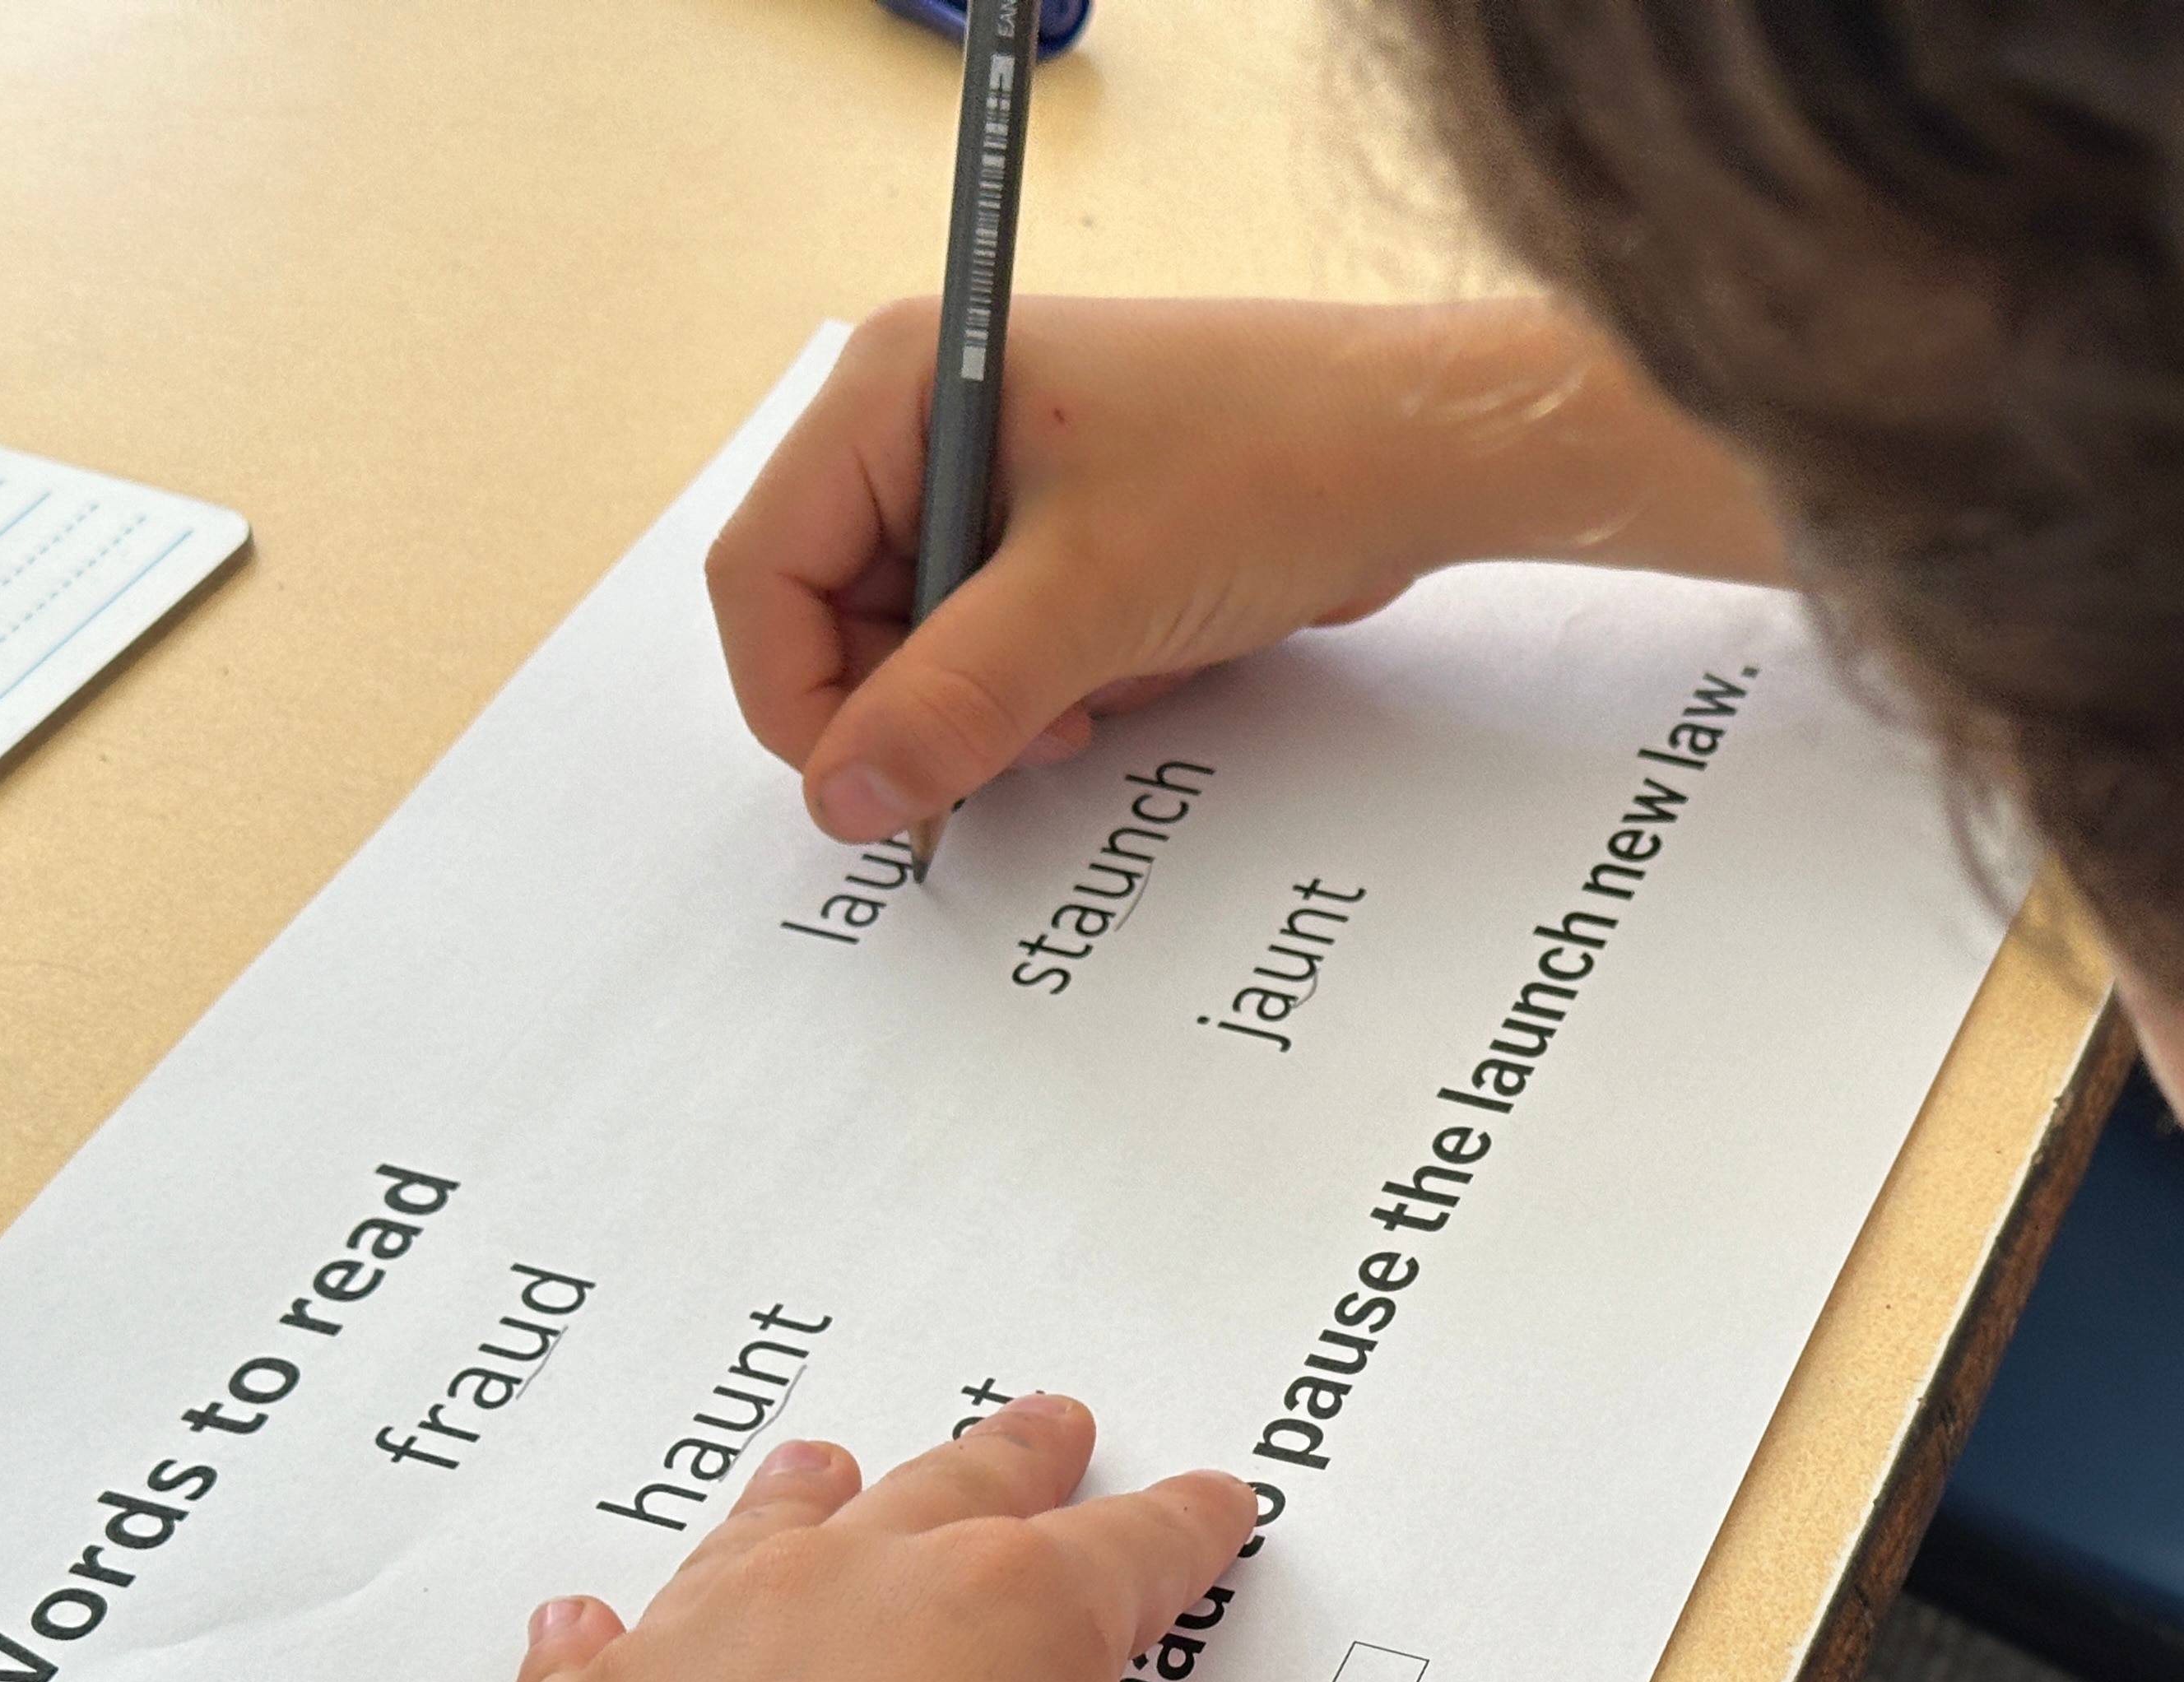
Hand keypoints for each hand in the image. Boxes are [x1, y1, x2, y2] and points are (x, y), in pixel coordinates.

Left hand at [335, 1395, 1544, 1681]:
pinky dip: (594, 1643)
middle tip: (1048, 1423)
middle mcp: (850, 1598)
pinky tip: (585, 1623)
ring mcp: (696, 1664)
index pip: (1138, 1548)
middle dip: (1014, 1461)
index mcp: (1015, 1618)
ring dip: (809, 1501)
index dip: (1189, 1527)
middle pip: (953, 1493)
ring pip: (765, 1540)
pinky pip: (583, 1669)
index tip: (1212, 1503)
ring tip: (827, 1465)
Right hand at [705, 295, 1789, 845]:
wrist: (1418, 453)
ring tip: (1117, 677)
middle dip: (935, 699)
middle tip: (1036, 733)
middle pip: (842, 616)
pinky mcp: (1066, 530)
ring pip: (934, 647)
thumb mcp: (1091, 600)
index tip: (871, 791)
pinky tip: (1152, 656)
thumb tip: (842, 796)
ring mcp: (997, 475)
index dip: (801, 698)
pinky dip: (1070, 681)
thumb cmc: (1267, 467)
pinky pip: (1013, 644)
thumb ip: (952, 702)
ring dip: (1017, 699)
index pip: (765, 570)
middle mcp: (926, 418)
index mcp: (893, 384)